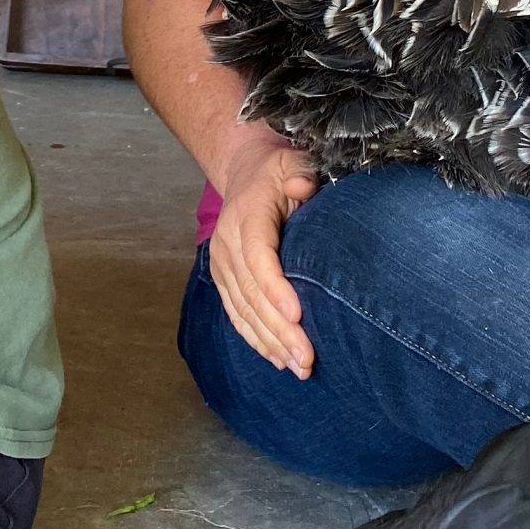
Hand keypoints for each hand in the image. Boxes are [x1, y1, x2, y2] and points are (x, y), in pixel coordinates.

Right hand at [207, 129, 319, 378]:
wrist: (245, 173)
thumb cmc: (278, 172)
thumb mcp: (293, 161)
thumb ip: (300, 173)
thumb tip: (301, 187)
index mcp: (247, 214)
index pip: (257, 255)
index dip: (275, 287)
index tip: (297, 315)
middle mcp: (228, 243)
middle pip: (251, 292)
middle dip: (278, 329)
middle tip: (307, 358)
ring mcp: (222, 264)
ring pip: (242, 309)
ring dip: (269, 342)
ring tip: (298, 367)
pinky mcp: (224, 279)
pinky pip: (236, 313)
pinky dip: (255, 338)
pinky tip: (276, 359)